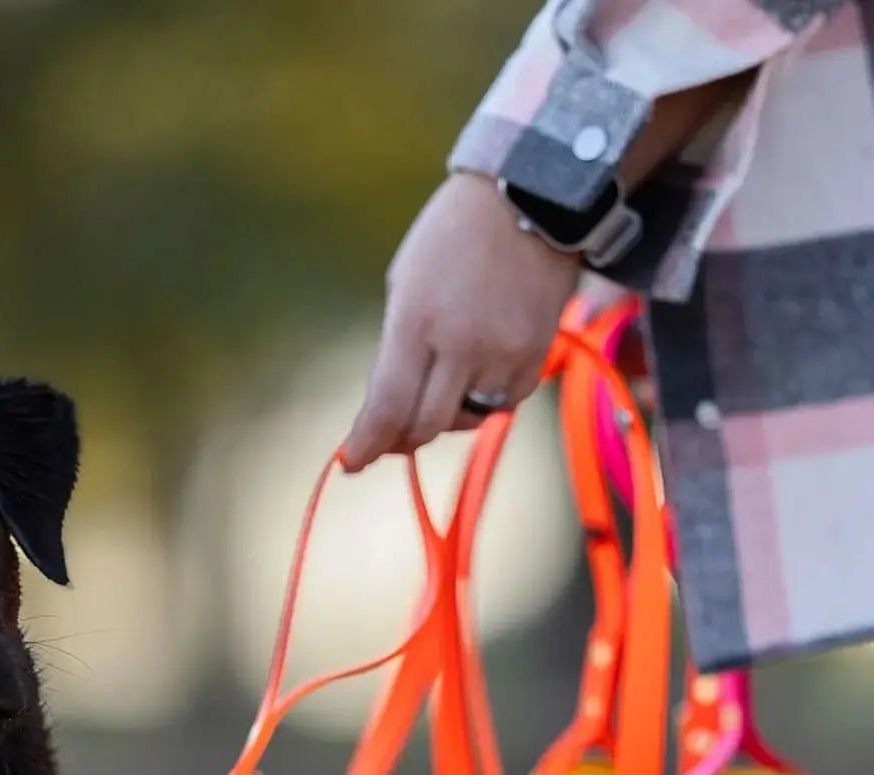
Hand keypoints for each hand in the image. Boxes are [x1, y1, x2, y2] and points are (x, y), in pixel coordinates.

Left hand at [344, 173, 581, 469]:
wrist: (529, 197)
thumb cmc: (450, 237)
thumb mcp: (405, 285)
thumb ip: (397, 350)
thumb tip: (389, 409)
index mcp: (416, 323)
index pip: (387, 408)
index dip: (366, 445)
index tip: (352, 461)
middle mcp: (461, 346)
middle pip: (425, 427)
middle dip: (401, 438)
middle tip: (389, 436)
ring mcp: (503, 354)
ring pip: (466, 419)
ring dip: (444, 416)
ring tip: (438, 386)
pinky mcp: (536, 356)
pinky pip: (504, 403)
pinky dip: (484, 400)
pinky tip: (477, 373)